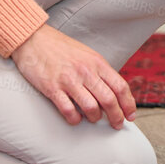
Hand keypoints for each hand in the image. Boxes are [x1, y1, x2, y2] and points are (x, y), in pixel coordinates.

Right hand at [10, 25, 136, 128]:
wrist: (34, 39)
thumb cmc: (60, 48)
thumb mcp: (86, 55)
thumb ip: (99, 71)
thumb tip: (113, 92)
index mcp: (96, 62)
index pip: (120, 86)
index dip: (128, 104)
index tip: (130, 115)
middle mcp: (85, 71)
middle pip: (109, 100)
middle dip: (116, 117)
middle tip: (116, 124)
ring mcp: (69, 80)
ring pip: (91, 108)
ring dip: (95, 118)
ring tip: (93, 118)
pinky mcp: (52, 88)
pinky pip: (69, 111)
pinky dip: (75, 119)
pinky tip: (75, 118)